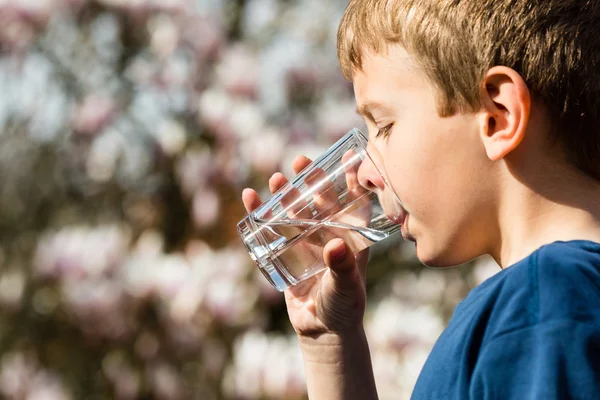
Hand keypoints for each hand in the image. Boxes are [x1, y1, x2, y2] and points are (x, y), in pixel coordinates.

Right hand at [242, 155, 369, 336]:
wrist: (322, 329)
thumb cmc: (343, 306)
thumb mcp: (346, 287)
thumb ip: (342, 268)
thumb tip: (334, 245)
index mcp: (351, 236)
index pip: (353, 202)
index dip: (352, 179)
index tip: (348, 156)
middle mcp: (329, 233)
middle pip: (319, 200)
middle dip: (311, 180)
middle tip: (301, 162)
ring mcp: (305, 241)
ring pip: (294, 210)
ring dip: (285, 194)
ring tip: (277, 179)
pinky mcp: (285, 252)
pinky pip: (271, 229)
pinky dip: (259, 214)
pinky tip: (250, 198)